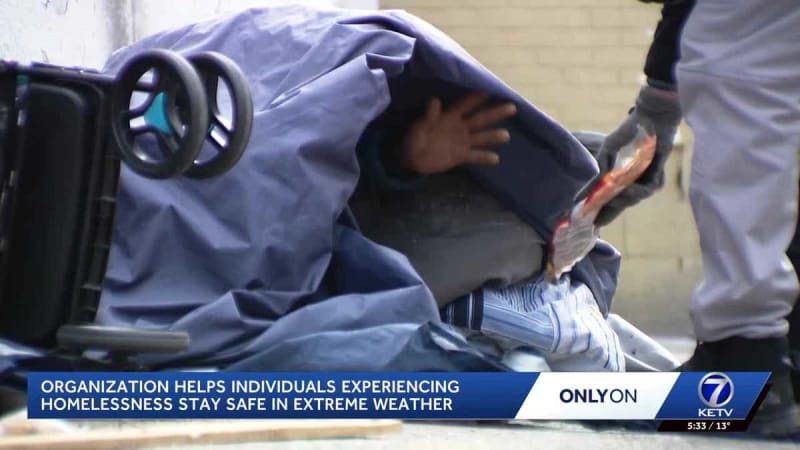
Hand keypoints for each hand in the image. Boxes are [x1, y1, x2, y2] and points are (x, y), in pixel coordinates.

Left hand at [400, 92, 516, 174]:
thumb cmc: (414, 138)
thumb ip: (429, 116)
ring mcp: (462, 142)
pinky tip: (496, 159)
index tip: (491, 89)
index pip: (465, 105)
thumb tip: (434, 101)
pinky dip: (484, 157)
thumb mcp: (419, 127)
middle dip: (495, 113)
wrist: (412, 158)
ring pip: (481, 137)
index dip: (477, 97)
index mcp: (450, 116)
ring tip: (506, 135)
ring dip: (493, 136)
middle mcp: (460, 127)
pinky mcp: (461, 156)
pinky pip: (475, 156)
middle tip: (512, 107)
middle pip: (480, 119)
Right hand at [594, 85, 680, 225]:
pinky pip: (646, 191)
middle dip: (609, 212)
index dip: (601, 211)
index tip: (589, 222)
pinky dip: (636, 190)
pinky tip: (629, 185)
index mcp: (621, 177)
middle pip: (620, 205)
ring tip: (617, 192)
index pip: (610, 199)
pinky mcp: (657, 177)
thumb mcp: (608, 151)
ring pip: (633, 199)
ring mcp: (646, 181)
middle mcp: (633, 182)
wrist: (651, 119)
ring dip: (623, 198)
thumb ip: (599, 172)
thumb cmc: (629, 132)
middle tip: (597, 218)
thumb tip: (587, 190)